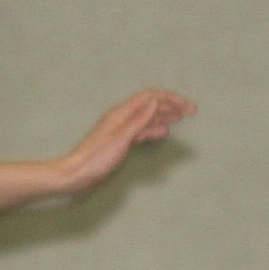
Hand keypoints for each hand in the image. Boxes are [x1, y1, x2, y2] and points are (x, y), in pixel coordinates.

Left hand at [54, 88, 193, 197]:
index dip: (170, 98)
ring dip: (164, 116)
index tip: (187, 107)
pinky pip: (141, 130)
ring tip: (181, 119)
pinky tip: (163, 132)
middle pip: (150, 105)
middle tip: (191, 112)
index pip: (150, 96)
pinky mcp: (119, 141)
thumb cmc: (97, 157)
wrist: (77, 173)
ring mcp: (120, 129)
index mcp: (122, 113)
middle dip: (171, 105)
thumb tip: (155, 102)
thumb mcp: (121, 138)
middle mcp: (122, 117)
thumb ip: (139, 120)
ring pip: (147, 117)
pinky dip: (154, 129)